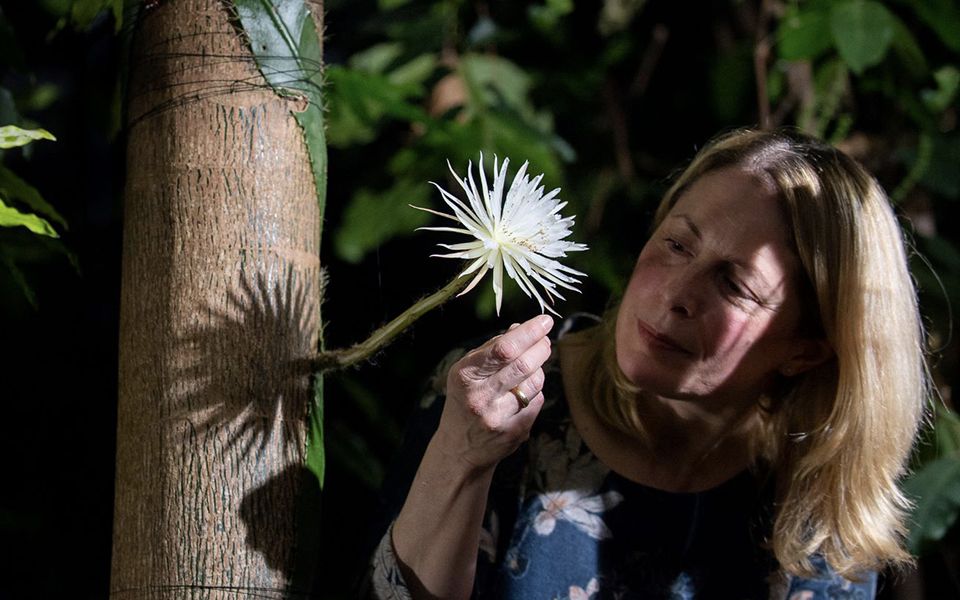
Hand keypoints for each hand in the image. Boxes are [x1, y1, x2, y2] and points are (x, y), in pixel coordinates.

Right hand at [434, 314, 553, 470]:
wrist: (458, 449)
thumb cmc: (465, 400)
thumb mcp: (468, 372)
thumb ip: (492, 349)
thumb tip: (521, 327)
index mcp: (465, 375)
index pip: (503, 349)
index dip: (528, 333)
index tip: (545, 321)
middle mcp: (479, 396)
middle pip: (523, 364)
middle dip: (541, 348)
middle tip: (546, 340)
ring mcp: (497, 417)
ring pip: (534, 383)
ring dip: (539, 370)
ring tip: (531, 367)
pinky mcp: (513, 433)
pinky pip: (536, 402)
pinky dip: (535, 392)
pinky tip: (523, 394)